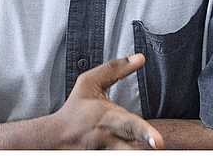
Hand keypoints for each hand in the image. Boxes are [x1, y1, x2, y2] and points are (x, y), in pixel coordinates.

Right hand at [46, 53, 164, 148]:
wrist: (52, 137)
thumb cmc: (74, 108)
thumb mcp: (89, 83)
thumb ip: (116, 69)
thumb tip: (141, 57)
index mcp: (107, 118)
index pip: (129, 126)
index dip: (144, 133)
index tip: (159, 142)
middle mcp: (108, 139)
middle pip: (129, 148)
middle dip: (145, 148)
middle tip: (160, 147)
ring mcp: (105, 153)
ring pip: (126, 155)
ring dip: (139, 154)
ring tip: (156, 157)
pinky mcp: (101, 159)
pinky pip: (121, 157)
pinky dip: (130, 154)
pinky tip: (144, 156)